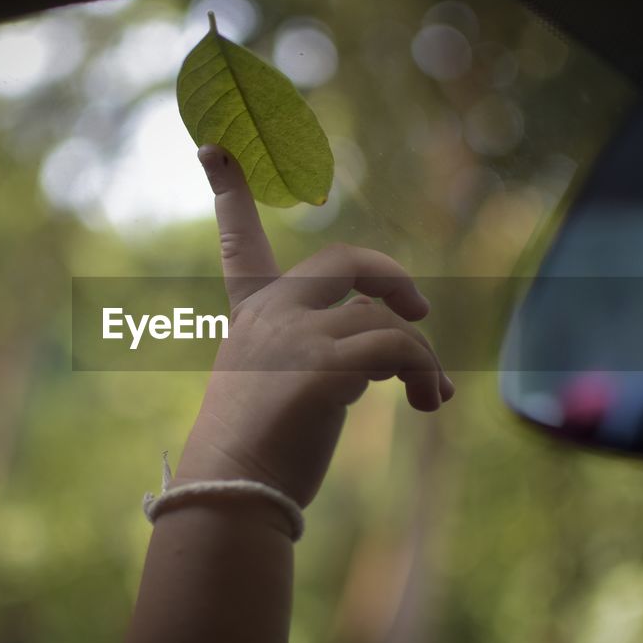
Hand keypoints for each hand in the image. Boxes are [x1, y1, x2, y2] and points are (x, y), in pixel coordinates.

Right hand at [177, 145, 454, 507]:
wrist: (231, 497)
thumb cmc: (253, 456)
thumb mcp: (274, 388)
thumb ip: (316, 353)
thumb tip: (392, 357)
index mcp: (251, 318)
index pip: (240, 244)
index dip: (229, 193)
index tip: (213, 145)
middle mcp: (271, 315)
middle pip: (345, 262)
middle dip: (392, 277)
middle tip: (419, 312)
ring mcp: (295, 335)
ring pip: (386, 320)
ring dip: (421, 357)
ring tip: (429, 396)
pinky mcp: (323, 365)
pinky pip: (399, 347)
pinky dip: (426, 372)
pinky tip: (427, 403)